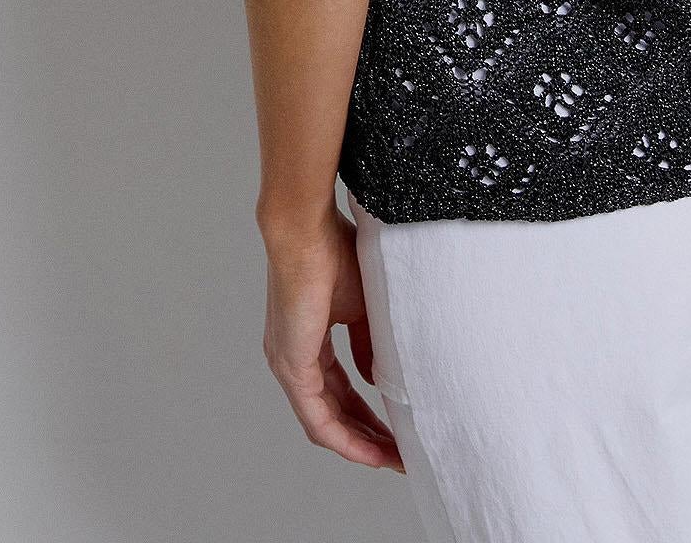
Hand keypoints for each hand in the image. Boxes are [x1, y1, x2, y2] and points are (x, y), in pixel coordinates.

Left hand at [260, 204, 404, 471]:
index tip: (398, 431)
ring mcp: (289, 365)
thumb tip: (376, 377)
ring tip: (394, 460)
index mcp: (307, 340)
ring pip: (325, 423)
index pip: (339, 390)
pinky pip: (319, 420)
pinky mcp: (291, 367)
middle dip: (368, 436)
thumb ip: (367, 344)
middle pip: (333, 412)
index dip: (368, 414)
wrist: (307, 229)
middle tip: (402, 454)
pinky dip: (346, 440)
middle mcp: (293, 358)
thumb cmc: (334, 251)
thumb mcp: (360, 306)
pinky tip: (372, 453)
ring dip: (360, 445)